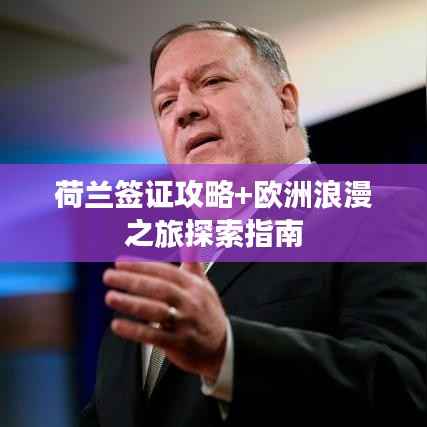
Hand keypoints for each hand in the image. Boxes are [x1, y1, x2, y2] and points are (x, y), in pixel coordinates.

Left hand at [103, 260, 226, 381]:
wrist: (222, 346)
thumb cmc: (208, 312)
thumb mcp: (204, 284)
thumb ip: (193, 261)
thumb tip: (191, 238)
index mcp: (193, 285)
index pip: (165, 271)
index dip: (142, 265)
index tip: (120, 262)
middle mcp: (190, 302)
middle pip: (159, 288)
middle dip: (132, 281)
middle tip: (109, 276)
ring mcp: (185, 323)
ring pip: (156, 311)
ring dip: (131, 304)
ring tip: (110, 297)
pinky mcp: (179, 343)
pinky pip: (155, 336)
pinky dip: (135, 331)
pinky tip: (117, 324)